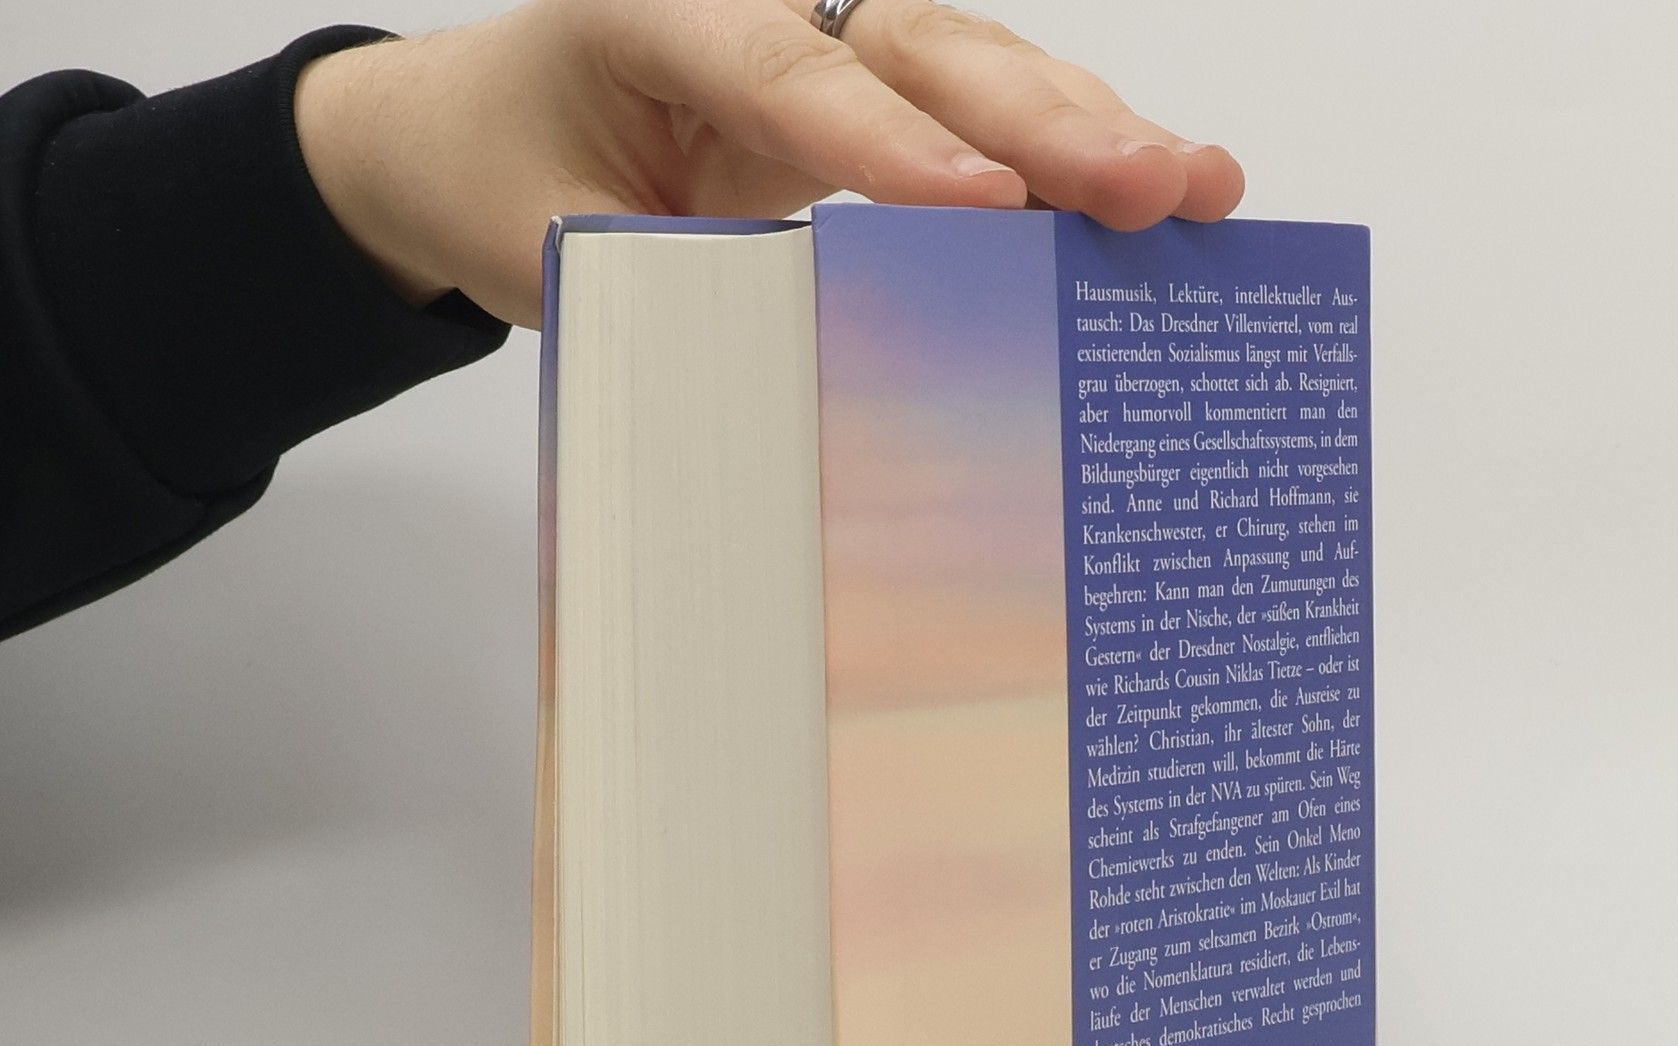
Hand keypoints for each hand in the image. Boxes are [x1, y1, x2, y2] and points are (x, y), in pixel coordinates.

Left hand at [293, 0, 1244, 327]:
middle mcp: (763, 2)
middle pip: (922, 47)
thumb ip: (657, 280)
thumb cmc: (503, 170)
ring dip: (1092, 131)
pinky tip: (1155, 189)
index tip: (989, 201)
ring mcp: (828, 39)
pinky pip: (978, 110)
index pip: (790, 75)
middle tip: (1153, 187)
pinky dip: (1066, 155)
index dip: (892, 142)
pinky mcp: (870, 92)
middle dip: (1046, 121)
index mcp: (658, 11)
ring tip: (1199, 188)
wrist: (474, 131)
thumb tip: (793, 372)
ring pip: (976, 66)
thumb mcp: (545, 239)